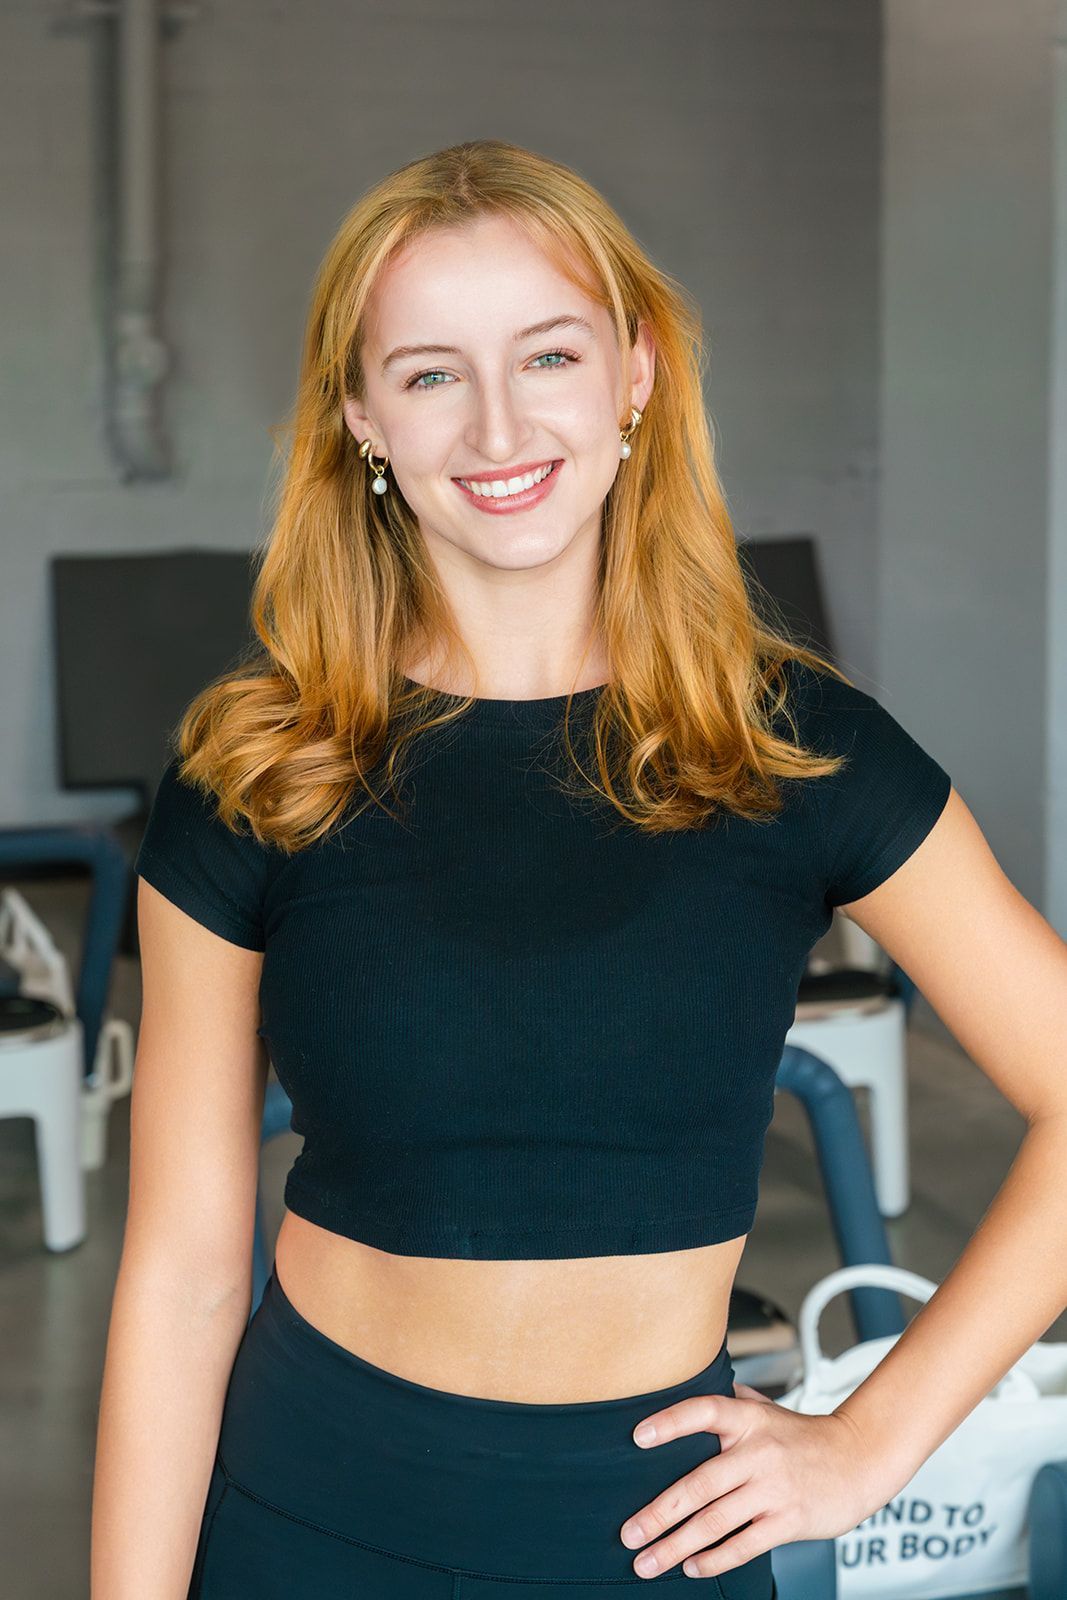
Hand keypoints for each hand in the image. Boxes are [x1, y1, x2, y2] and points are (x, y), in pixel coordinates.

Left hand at [618, 1380, 892, 1579]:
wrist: (859, 1460)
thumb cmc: (805, 1437)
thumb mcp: (768, 1410)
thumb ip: (732, 1401)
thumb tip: (690, 1382)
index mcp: (749, 1419)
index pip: (704, 1410)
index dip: (670, 1421)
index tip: (637, 1437)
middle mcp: (759, 1452)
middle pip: (699, 1484)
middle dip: (658, 1514)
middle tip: (628, 1534)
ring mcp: (773, 1489)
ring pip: (715, 1521)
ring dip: (676, 1546)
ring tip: (648, 1561)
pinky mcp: (788, 1520)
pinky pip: (743, 1545)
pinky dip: (714, 1560)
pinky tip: (692, 1568)